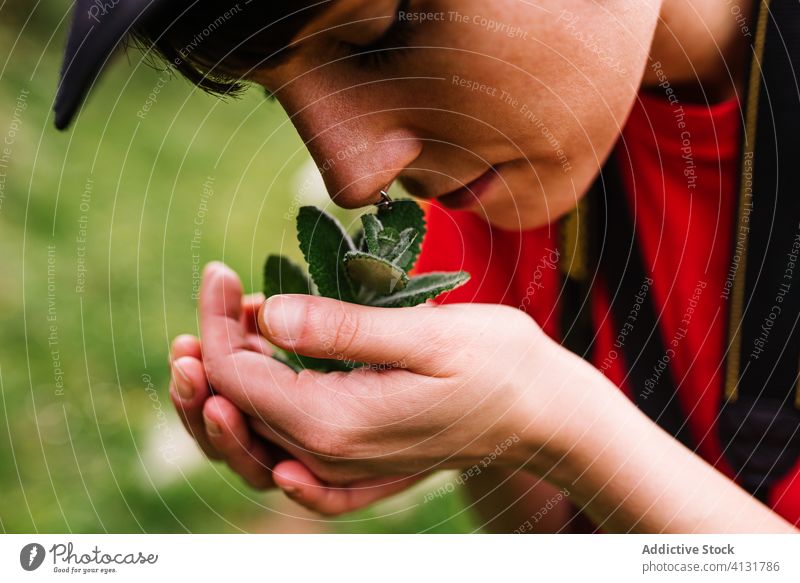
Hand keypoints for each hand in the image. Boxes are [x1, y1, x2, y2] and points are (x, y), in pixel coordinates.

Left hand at [199, 261, 587, 485]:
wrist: (544, 415)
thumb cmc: (498, 366)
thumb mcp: (429, 336)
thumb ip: (345, 329)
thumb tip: (269, 314)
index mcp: (335, 422)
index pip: (236, 375)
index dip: (215, 321)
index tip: (222, 272)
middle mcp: (327, 455)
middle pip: (234, 407)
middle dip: (211, 345)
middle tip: (220, 290)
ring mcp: (340, 467)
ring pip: (250, 436)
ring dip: (224, 386)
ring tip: (233, 325)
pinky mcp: (356, 465)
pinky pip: (283, 464)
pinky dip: (255, 428)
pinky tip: (256, 394)